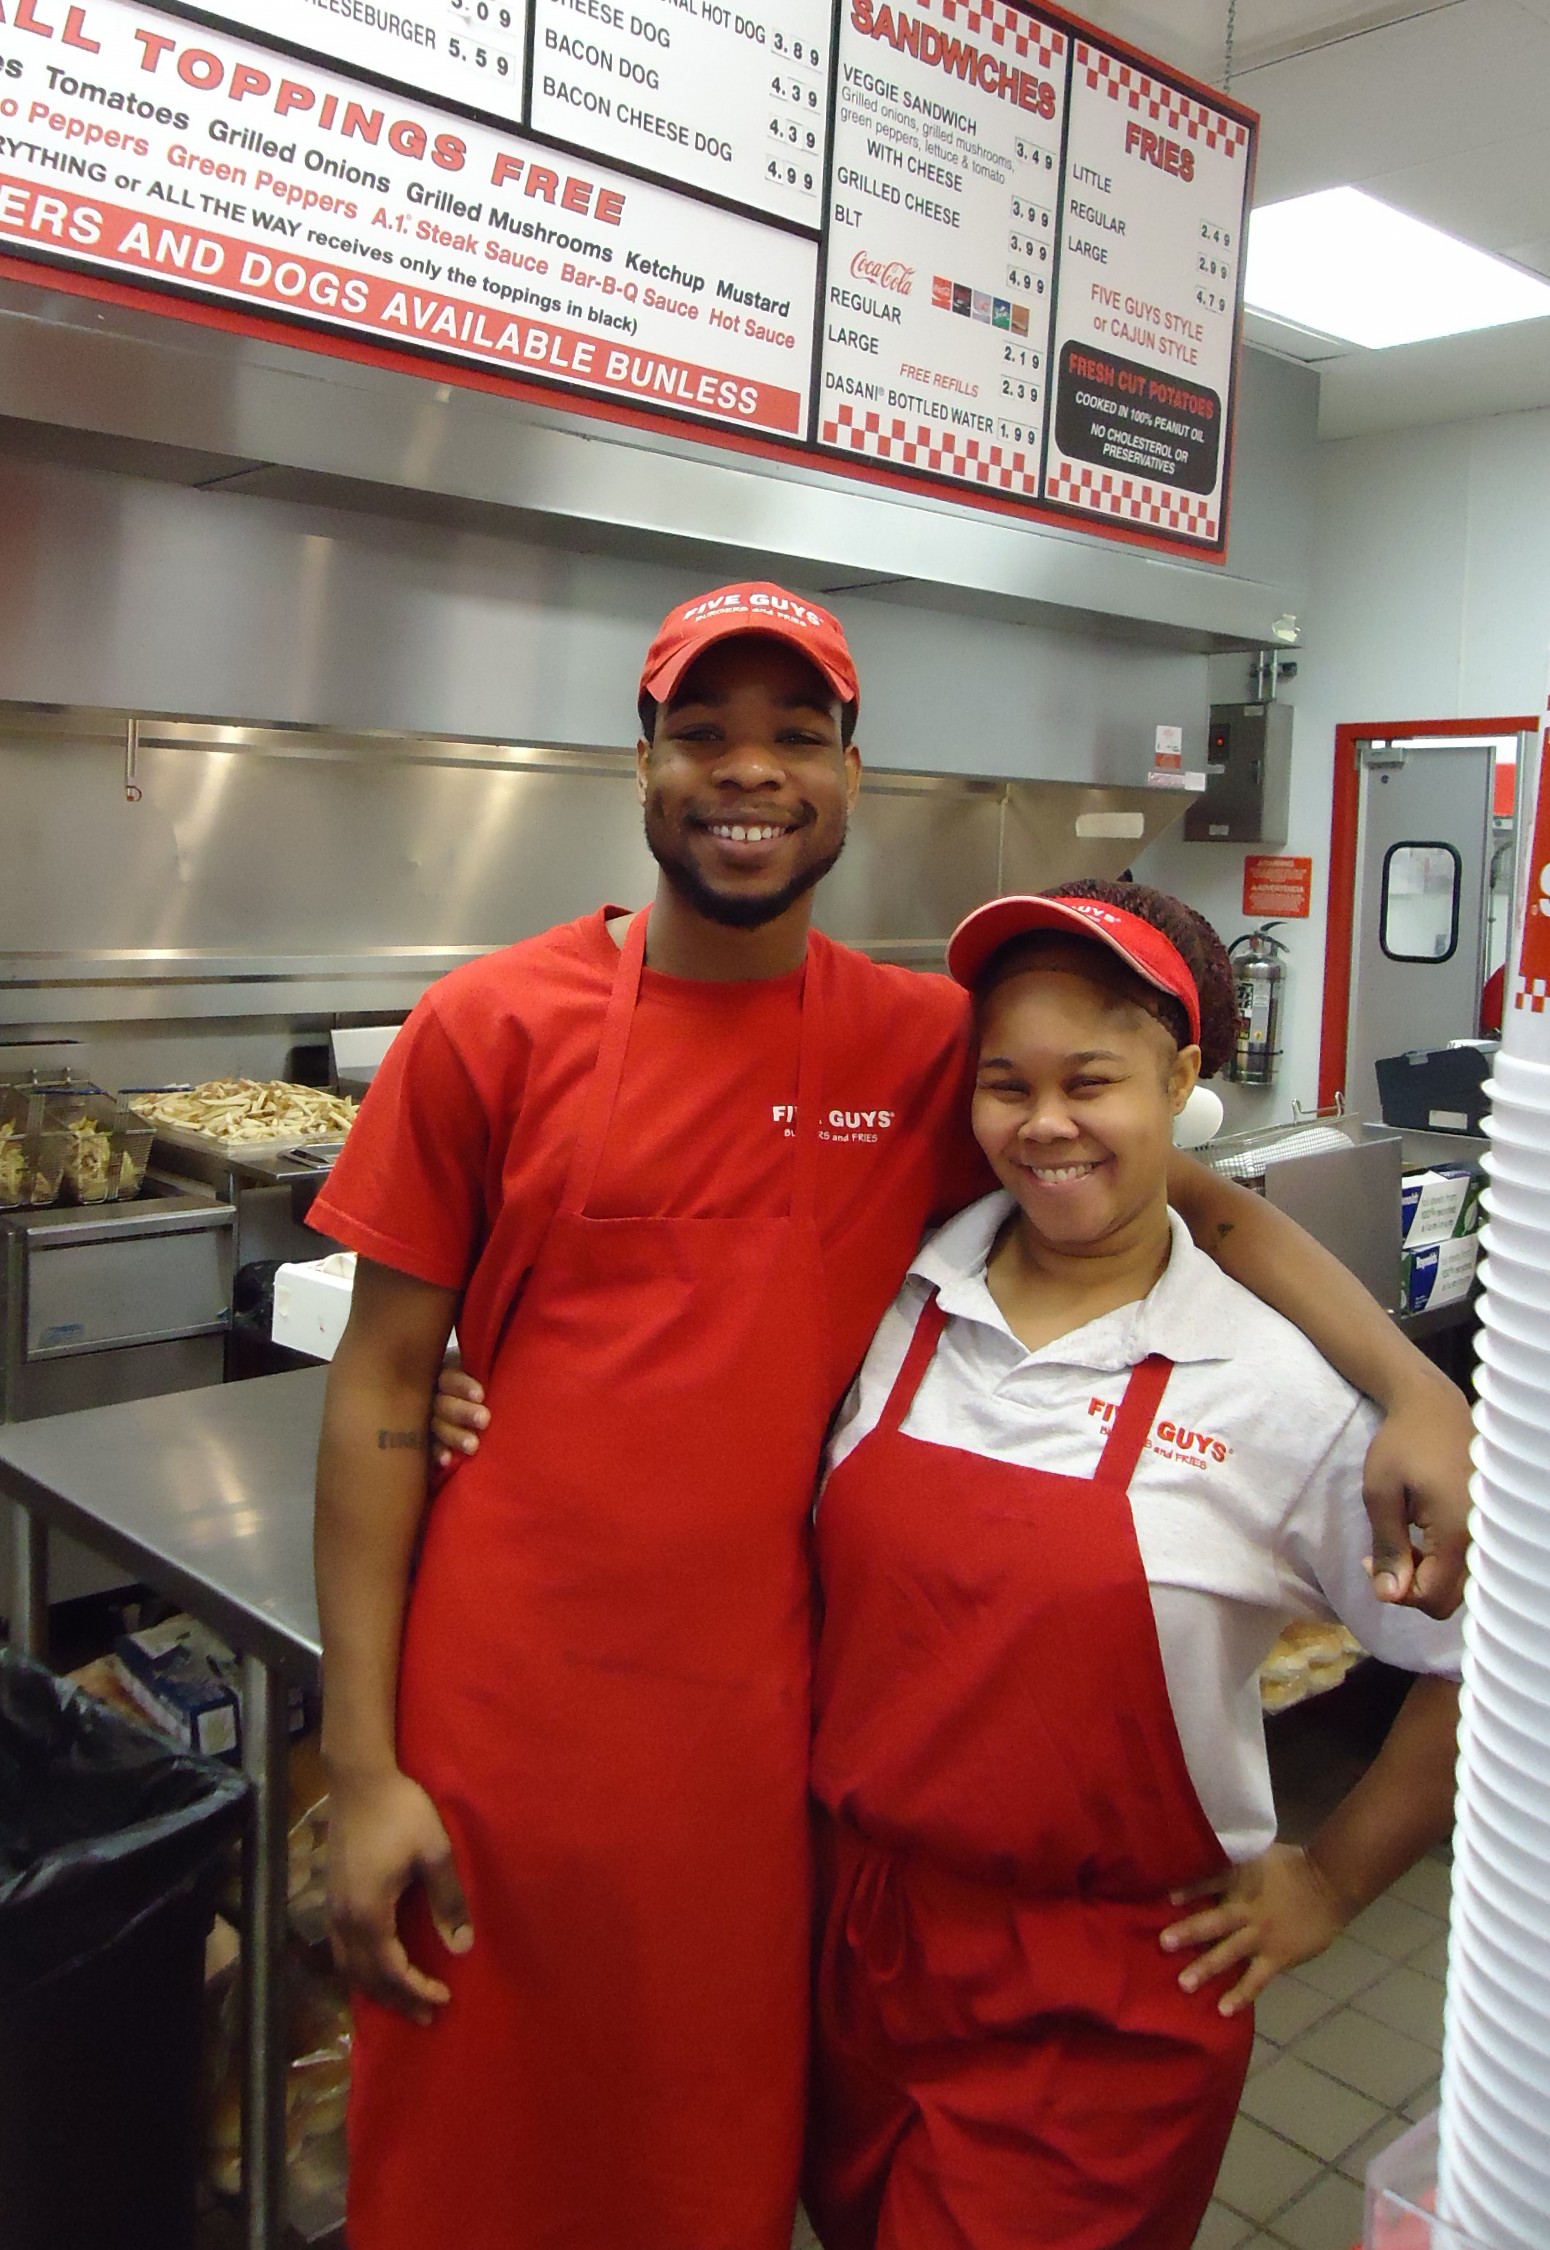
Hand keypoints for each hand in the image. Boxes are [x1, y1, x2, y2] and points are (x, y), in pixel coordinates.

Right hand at [326, 1767, 473, 2022]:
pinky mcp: (331, 1897)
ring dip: (376, 1988)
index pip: (391, 1971)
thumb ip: (448, 1901)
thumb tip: (462, 1947)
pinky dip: (360, 1970)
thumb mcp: (434, 1852)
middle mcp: (344, 1921)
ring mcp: (333, 1910)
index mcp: (369, 1915)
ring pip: (349, 1967)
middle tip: (427, 2016)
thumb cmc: (401, 1812)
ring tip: (402, 2001)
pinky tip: (375, 1967)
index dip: (416, 1990)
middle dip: (397, 2000)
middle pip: (367, 1978)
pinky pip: (342, 1951)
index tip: (444, 1999)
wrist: (360, 1779)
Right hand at [431, 1364, 487, 1471]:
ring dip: (454, 1436)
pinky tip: (446, 1460)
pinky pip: (431, 1447)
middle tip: (484, 1420)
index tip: (480, 1395)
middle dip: (464, 1412)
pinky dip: (438, 1453)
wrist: (483, 1417)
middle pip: (444, 1404)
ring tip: (473, 1446)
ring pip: (438, 1426)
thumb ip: (489, 1372)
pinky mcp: (430, 1440)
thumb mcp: (487, 1377)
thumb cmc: (492, 1388)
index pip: (450, 1378)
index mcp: (449, 1375)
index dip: (463, 1386)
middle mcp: (436, 1396)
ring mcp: (431, 1419)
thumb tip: (514, 1355)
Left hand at [1160, 1844, 1348, 2015]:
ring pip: (1230, 1952)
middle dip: (1189, 1932)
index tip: (1167, 1898)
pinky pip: (1257, 1979)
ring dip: (1207, 1967)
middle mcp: (1249, 1908)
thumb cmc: (1291, 1867)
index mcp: (1243, 1880)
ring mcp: (1263, 1935)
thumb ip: (1232, 1864)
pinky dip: (1241, 1994)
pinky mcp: (1278, 1956)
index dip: (1190, 1888)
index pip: (1212, 1881)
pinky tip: (1224, 2009)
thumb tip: (1202, 1862)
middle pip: (1215, 1920)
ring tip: (1184, 1983)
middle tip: (1163, 1943)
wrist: (1330, 1886)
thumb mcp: (1258, 1855)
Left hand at [1362, 1374, 1472, 1616]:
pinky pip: (1465, 1562)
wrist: (1433, 1408)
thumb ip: (1388, 1546)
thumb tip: (1389, 1596)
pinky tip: (1420, 1535)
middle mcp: (1480, 1537)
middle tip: (1384, 1555)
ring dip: (1427, 1574)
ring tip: (1401, 1541)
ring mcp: (1486, 1530)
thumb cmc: (1401, 1444)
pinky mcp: (1485, 1523)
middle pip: (1449, 1598)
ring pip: (1458, 1583)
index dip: (1398, 1592)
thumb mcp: (1380, 1494)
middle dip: (1412, 1586)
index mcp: (1456, 1532)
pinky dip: (1441, 1560)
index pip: (1433, 1598)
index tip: (1371, 1563)